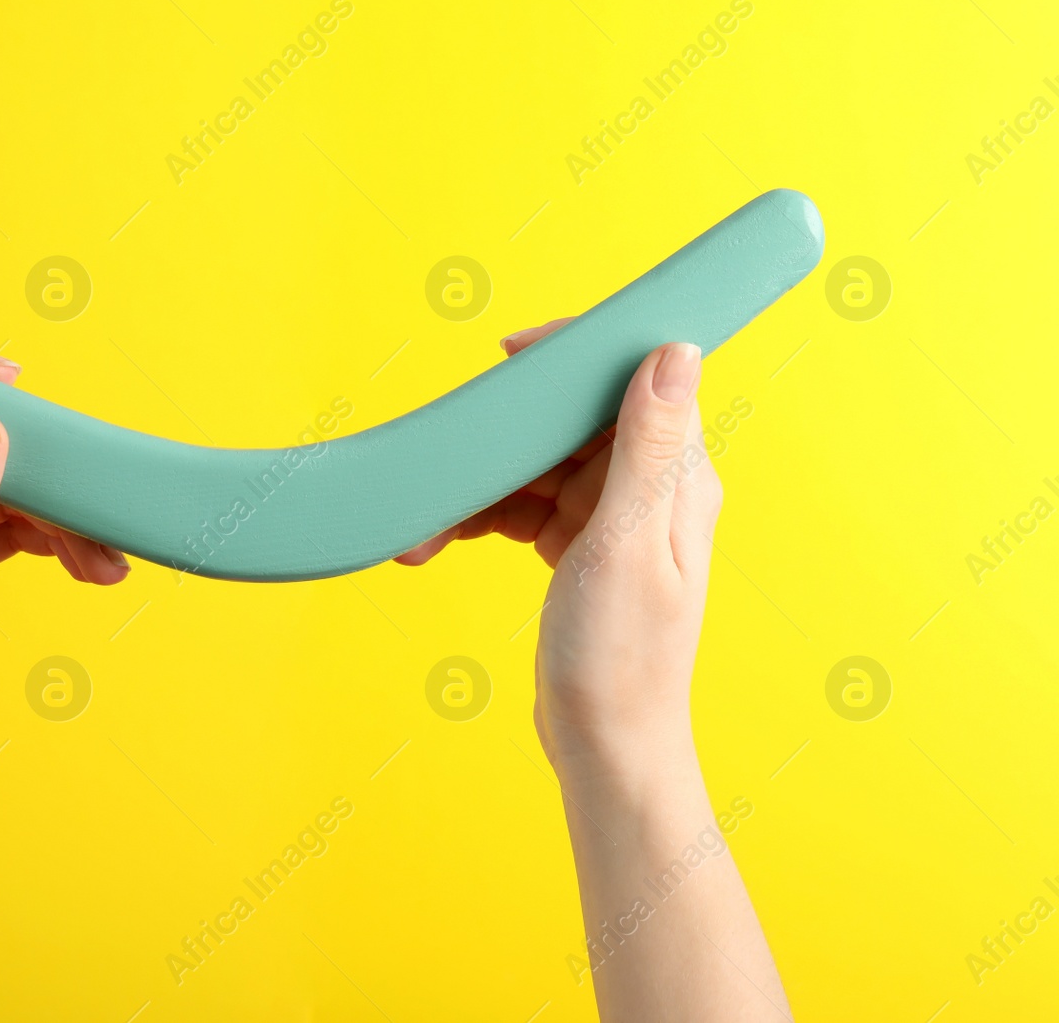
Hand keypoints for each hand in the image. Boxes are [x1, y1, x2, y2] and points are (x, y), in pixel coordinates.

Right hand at [398, 322, 721, 781]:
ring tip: (423, 527)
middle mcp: (646, 488)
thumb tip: (674, 351)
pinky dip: (478, 517)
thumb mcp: (626, 544)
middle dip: (499, 438)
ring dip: (476, 486)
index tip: (508, 359)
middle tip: (443, 460)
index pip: (630, 378)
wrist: (603, 748)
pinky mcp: (577, 547)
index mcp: (674, 477)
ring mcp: (608, 518)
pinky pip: (521, 506)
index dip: (570, 358)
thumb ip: (648, 446)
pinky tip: (434, 542)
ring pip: (534, 465)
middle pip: (567, 421)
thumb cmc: (621, 659)